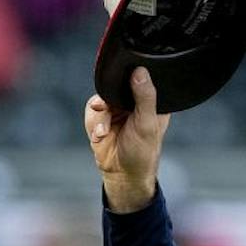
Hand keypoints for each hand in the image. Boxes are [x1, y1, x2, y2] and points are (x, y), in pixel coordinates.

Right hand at [84, 67, 169, 212]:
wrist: (122, 173)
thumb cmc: (142, 152)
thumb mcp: (147, 124)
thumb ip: (145, 98)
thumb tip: (140, 72)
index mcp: (153, 101)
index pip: (145, 77)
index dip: (134, 73)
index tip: (124, 75)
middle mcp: (134, 101)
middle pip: (118, 83)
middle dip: (109, 97)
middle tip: (104, 106)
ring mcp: (117, 107)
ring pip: (102, 96)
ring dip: (100, 116)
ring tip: (103, 132)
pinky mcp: (102, 116)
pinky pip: (92, 109)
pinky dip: (94, 123)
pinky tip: (100, 136)